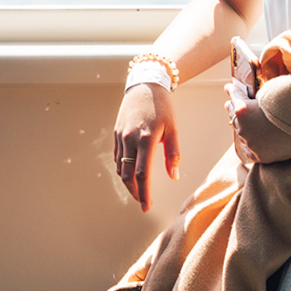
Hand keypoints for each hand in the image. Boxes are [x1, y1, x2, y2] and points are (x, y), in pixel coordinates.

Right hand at [113, 82, 179, 211]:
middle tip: (143, 202)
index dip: (145, 193)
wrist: (144, 85)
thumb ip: (173, 154)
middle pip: (128, 174)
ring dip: (128, 183)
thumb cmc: (162, 106)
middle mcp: (130, 139)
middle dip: (134, 192)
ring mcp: (121, 136)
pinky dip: (123, 169)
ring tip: (138, 191)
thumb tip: (174, 176)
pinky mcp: (116, 133)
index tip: (147, 206)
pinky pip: (117, 157)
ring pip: (120, 167)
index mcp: (146, 139)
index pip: (143, 173)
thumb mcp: (172, 129)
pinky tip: (131, 173)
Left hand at [227, 80, 290, 164]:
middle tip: (231, 105)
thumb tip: (255, 96)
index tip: (229, 88)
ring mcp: (250, 143)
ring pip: (241, 133)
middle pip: (233, 116)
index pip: (234, 96)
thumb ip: (259, 95)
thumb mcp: (272, 92)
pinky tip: (250, 141)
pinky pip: (248, 150)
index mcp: (242, 110)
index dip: (232, 90)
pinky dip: (249, 144)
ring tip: (245, 123)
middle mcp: (242, 127)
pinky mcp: (259, 156)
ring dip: (243, 127)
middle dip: (234, 109)